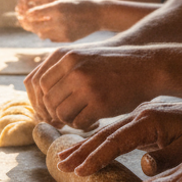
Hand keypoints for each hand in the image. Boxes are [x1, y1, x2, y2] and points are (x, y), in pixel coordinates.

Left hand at [19, 0, 106, 41]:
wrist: (99, 14)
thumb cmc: (81, 3)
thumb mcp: (64, 1)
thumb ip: (48, 8)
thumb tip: (30, 15)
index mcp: (57, 8)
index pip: (34, 13)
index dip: (27, 14)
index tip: (24, 13)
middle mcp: (59, 20)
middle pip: (36, 25)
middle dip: (29, 23)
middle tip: (24, 21)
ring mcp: (64, 31)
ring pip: (42, 33)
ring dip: (37, 30)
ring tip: (35, 25)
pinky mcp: (68, 39)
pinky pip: (52, 38)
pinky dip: (48, 34)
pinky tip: (48, 29)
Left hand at [24, 46, 166, 128]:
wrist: (146, 66)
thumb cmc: (112, 64)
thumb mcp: (83, 55)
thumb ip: (60, 68)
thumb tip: (34, 93)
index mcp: (66, 55)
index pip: (36, 83)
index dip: (37, 100)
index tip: (45, 109)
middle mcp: (73, 68)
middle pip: (46, 100)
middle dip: (51, 113)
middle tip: (62, 119)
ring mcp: (86, 85)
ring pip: (60, 113)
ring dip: (67, 120)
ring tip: (79, 116)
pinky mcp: (100, 102)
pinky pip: (78, 122)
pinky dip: (82, 125)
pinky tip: (92, 120)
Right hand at [55, 95, 181, 175]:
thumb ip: (165, 158)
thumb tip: (143, 166)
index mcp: (148, 120)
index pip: (115, 140)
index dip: (96, 156)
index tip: (79, 171)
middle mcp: (139, 115)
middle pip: (104, 134)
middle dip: (81, 150)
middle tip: (59, 164)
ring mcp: (139, 117)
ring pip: (106, 133)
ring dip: (85, 147)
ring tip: (64, 159)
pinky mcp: (142, 123)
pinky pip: (114, 134)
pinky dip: (98, 143)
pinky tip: (86, 151)